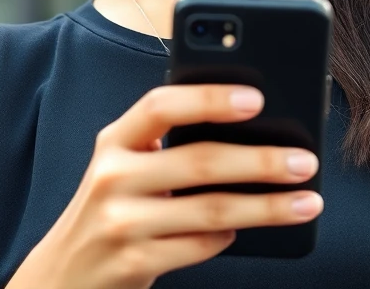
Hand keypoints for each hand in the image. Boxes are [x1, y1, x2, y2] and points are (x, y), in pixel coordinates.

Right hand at [8, 84, 322, 288]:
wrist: (62, 276)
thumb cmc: (116, 206)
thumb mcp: (128, 165)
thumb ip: (170, 143)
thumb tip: (254, 127)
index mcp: (115, 140)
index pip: (161, 105)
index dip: (209, 98)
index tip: (257, 98)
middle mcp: (112, 177)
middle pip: (199, 161)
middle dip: (261, 161)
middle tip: (305, 160)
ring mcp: (120, 223)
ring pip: (211, 211)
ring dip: (267, 206)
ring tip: (307, 201)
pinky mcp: (133, 263)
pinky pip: (199, 247)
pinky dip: (230, 237)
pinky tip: (248, 229)